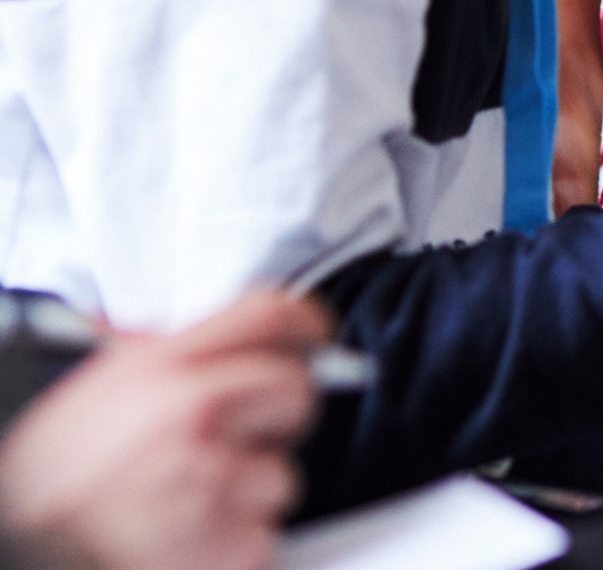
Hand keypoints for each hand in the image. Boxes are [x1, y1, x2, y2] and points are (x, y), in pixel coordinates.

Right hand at [0, 290, 329, 569]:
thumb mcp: (89, 391)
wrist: (15, 548)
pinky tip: (183, 543)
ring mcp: (210, 483)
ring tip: (181, 505)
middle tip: (224, 441)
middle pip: (296, 392)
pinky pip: (264, 537)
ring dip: (246, 495)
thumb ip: (157, 355)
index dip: (302, 324)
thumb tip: (212, 334)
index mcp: (158, 370)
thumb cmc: (43, 481)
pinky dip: (232, 547)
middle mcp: (190, 416)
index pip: (270, 316)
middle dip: (271, 419)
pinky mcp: (227, 548)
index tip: (312, 339)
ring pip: (282, 475)